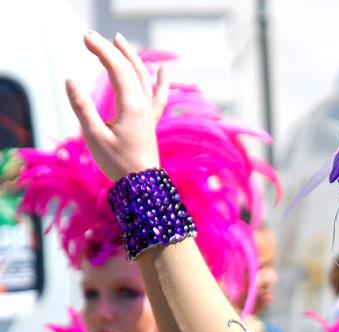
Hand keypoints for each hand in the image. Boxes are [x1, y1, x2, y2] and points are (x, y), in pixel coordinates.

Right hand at [65, 32, 167, 180]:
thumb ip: (82, 107)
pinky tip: (165, 69)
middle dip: (111, 50)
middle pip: (129, 69)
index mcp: (131, 108)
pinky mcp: (150, 122)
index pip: (117, 70)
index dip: (102, 51)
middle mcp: (143, 107)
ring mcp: (149, 114)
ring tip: (119, 40)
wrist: (142, 186)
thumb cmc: (117, 164)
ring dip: (131, 57)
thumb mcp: (94, 136)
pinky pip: (158, 96)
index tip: (85, 38)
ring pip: (143, 78)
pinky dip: (162, 82)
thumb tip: (71, 81)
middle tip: (91, 36)